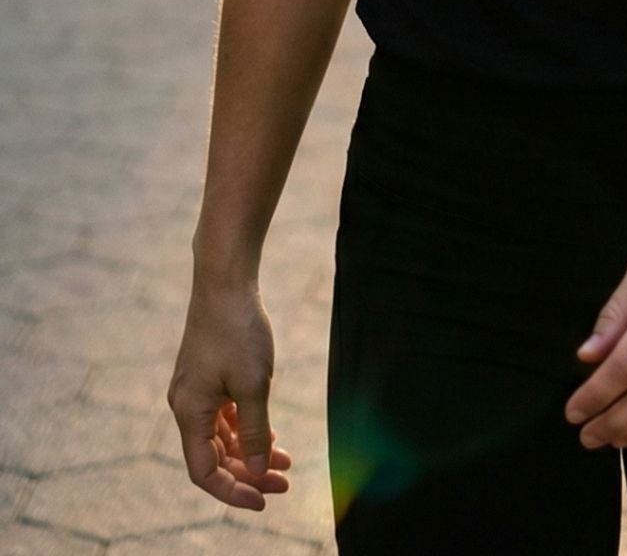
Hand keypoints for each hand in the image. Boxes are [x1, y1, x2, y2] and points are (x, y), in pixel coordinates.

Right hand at [167, 279, 292, 508]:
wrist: (225, 280)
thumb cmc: (238, 330)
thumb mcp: (253, 385)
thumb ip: (255, 433)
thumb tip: (259, 472)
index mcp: (190, 413)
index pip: (205, 472)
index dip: (234, 491)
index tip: (266, 500)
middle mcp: (186, 406)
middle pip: (214, 457)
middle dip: (248, 473)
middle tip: (284, 482)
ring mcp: (196, 390)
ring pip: (221, 437)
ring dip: (251, 452)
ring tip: (286, 462)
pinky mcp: (207, 376)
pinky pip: (224, 415)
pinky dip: (246, 428)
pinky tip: (271, 434)